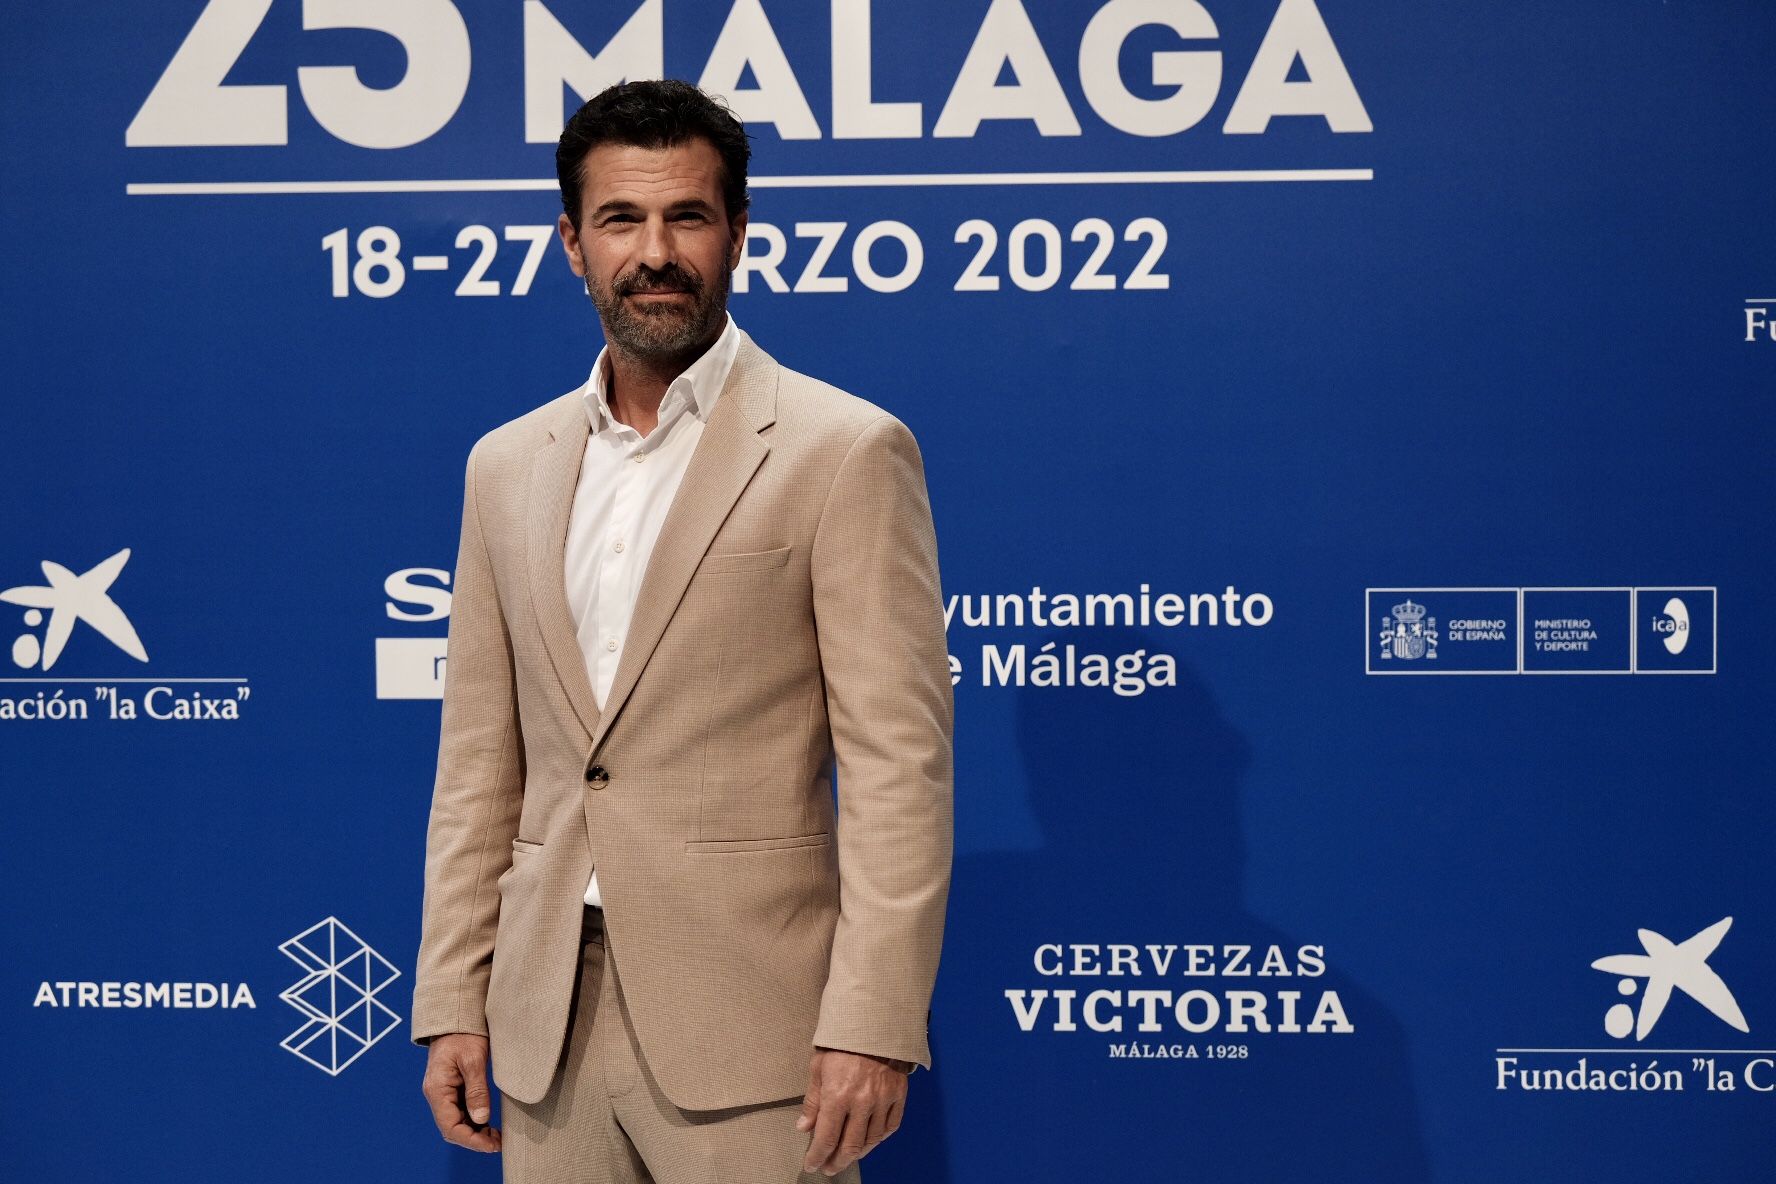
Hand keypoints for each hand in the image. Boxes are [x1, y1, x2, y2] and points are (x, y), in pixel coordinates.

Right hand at [421, 1032, 501, 1153]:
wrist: (456, 1016)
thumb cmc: (463, 1034)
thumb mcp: (474, 1060)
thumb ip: (477, 1091)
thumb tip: (481, 1119)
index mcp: (437, 1089)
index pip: (450, 1126)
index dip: (471, 1140)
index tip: (492, 1145)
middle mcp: (437, 1094)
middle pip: (452, 1128)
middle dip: (474, 1139)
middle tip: (498, 1143)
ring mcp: (443, 1091)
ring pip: (456, 1121)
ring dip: (474, 1131)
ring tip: (496, 1136)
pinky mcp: (451, 1087)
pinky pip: (459, 1110)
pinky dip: (473, 1120)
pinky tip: (488, 1123)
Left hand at [796, 1046, 909, 1175]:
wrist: (874, 1021)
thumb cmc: (843, 1042)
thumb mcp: (818, 1067)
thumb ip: (813, 1101)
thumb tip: (805, 1126)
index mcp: (838, 1095)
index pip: (826, 1138)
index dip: (817, 1156)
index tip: (812, 1164)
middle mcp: (862, 1102)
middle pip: (850, 1146)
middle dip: (837, 1161)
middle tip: (829, 1167)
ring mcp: (883, 1099)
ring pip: (872, 1140)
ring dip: (858, 1153)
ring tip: (848, 1156)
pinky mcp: (898, 1094)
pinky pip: (891, 1126)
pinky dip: (880, 1138)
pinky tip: (870, 1141)